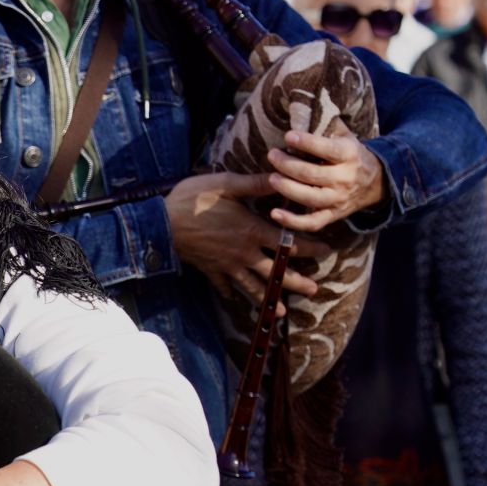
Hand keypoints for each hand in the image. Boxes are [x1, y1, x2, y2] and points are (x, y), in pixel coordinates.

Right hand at [165, 172, 330, 305]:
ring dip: (268, 298)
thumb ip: (256, 184)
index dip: (309, 247)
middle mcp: (243, 253)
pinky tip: (234, 300)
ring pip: (252, 285)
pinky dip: (230, 293)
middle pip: (275, 272)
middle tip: (314, 290)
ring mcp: (226, 265)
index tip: (326, 251)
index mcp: (252, 231)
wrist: (160, 223)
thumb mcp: (227, 183)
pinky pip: (223, 286)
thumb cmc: (193, 199)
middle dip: (296, 282)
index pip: (288, 243)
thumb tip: (283, 175)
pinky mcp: (209, 269)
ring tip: (282, 310)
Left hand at [265, 131, 385, 229]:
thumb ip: (327, 125)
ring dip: (288, 189)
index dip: (307, 143)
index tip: (288, 136)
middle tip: (272, 155)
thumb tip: (302, 105)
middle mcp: (344, 178)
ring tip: (272, 178)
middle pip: (312, 174)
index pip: (327, 150)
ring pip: (310, 198)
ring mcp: (338, 199)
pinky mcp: (333, 215)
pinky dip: (293, 222)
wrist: (377, 182)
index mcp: (349, 155)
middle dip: (288, 165)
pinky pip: (312, 223)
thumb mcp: (346, 136)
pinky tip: (275, 213)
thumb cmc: (351, 154)